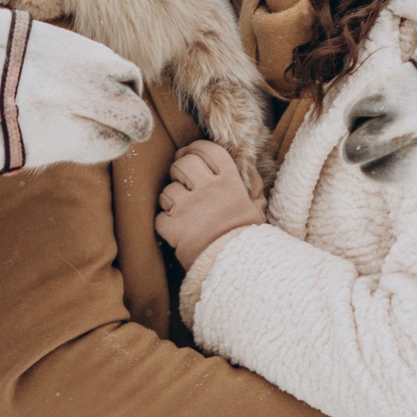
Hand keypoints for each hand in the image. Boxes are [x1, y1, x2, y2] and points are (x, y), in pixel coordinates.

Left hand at [155, 140, 266, 267]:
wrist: (237, 268)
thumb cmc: (248, 237)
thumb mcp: (257, 207)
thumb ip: (252, 183)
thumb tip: (248, 164)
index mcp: (230, 182)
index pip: (208, 150)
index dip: (196, 148)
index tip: (191, 154)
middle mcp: (208, 190)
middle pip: (183, 163)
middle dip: (180, 170)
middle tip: (184, 181)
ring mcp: (188, 208)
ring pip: (167, 190)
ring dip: (171, 199)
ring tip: (183, 211)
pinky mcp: (173, 227)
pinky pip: (160, 216)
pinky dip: (165, 223)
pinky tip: (178, 230)